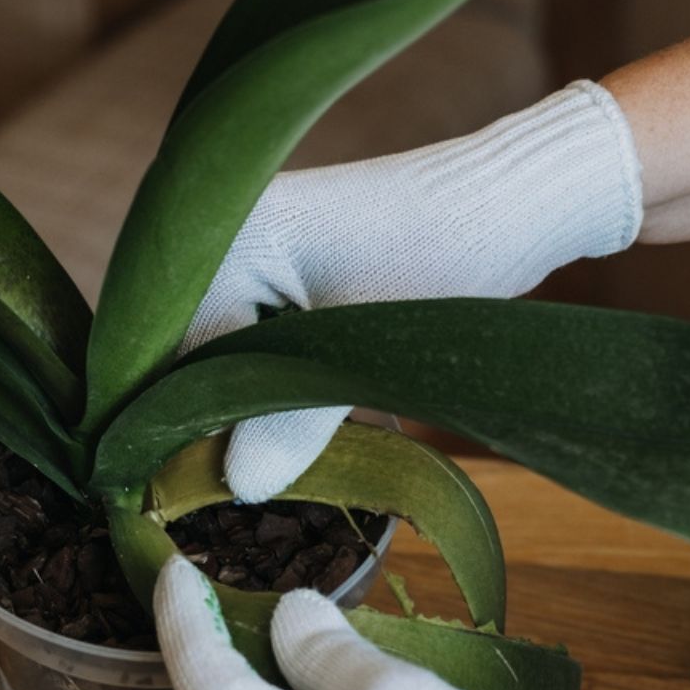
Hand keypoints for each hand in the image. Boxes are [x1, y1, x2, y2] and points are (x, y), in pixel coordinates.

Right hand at [183, 80, 642, 502]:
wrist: (515, 202)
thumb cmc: (444, 257)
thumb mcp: (363, 352)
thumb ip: (293, 420)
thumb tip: (236, 487)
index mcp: (226, 241)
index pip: (174, 358)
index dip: (192, 425)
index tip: (209, 486)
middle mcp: (225, 237)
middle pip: (192, 355)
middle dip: (219, 416)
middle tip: (246, 480)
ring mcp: (255, 250)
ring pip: (226, 354)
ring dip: (251, 405)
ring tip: (272, 456)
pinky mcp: (287, 268)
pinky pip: (257, 339)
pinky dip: (276, 382)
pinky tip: (301, 420)